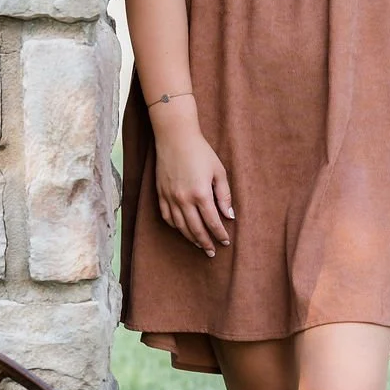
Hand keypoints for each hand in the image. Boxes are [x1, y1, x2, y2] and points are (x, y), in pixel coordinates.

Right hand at [154, 123, 234, 256]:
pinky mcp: (160, 194)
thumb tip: (229, 216)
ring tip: (199, 244)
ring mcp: (170, 198)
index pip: (212, 222)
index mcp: (201, 194)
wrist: (175, 138)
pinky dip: (176, 227)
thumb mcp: (219, 171)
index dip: (220, 234)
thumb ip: (224, 195)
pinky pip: (167, 217)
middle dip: (206, 242)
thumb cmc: (200, 152)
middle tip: (212, 252)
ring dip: (190, 238)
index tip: (225, 241)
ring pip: (180, 226)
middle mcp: (184, 199)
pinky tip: (182, 230)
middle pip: (196, 229)